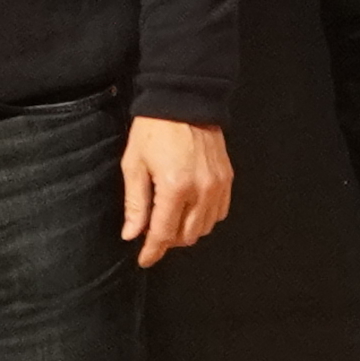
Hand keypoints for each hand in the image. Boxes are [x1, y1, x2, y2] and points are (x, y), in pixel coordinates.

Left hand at [118, 115, 233, 266]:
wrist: (184, 100)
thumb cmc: (154, 130)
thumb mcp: (134, 164)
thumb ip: (135, 203)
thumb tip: (132, 234)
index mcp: (175, 187)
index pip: (164, 233)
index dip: (153, 250)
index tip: (144, 260)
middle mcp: (201, 190)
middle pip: (186, 236)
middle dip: (168, 240)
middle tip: (152, 231)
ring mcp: (217, 185)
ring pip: (204, 228)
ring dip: (186, 231)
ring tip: (169, 219)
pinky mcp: (227, 178)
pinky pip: (219, 212)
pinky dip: (204, 218)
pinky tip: (190, 210)